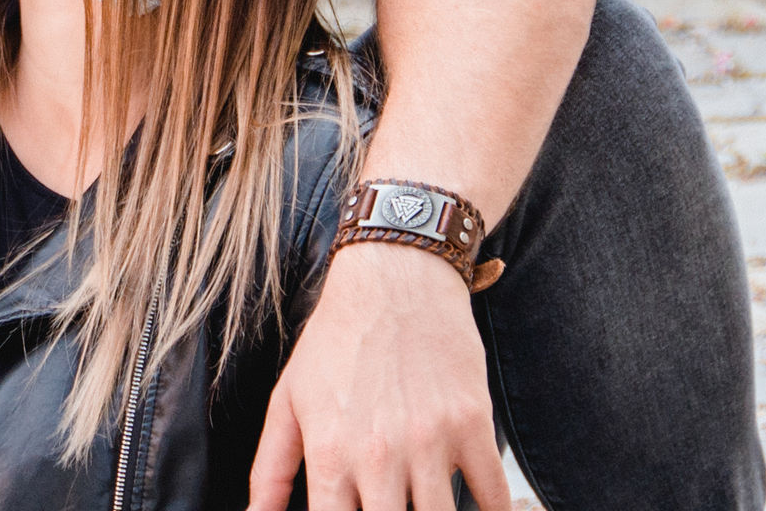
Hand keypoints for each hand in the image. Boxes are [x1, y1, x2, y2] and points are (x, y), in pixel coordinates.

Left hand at [248, 244, 508, 510]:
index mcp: (331, 453)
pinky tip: (480, 507)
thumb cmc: (336, 340)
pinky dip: (492, 510)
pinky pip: (494, 495)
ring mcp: (431, 441)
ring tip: (421, 505)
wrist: (394, 279)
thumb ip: (271, 468)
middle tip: (388, 508)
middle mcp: (381, 454)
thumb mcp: (289, 400)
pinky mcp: (473, 424)